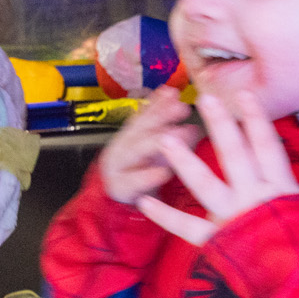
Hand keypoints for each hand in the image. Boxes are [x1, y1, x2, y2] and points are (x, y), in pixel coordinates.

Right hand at [97, 89, 200, 203]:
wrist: (114, 205)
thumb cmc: (140, 172)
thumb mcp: (155, 149)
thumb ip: (168, 129)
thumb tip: (183, 108)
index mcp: (132, 135)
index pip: (145, 113)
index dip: (159, 102)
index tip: (175, 92)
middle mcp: (123, 147)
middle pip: (140, 127)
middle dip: (161, 116)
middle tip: (182, 108)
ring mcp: (118, 166)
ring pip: (136, 150)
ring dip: (156, 141)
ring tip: (178, 133)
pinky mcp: (120, 188)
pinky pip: (134, 181)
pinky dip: (149, 176)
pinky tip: (165, 172)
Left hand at [137, 90, 298, 246]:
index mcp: (281, 188)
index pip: (267, 145)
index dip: (256, 118)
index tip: (245, 95)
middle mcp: (254, 197)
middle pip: (234, 153)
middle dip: (219, 124)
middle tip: (202, 97)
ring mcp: (233, 218)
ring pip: (204, 183)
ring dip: (183, 161)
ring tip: (164, 140)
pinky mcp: (217, 242)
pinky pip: (187, 228)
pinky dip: (165, 216)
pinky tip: (144, 201)